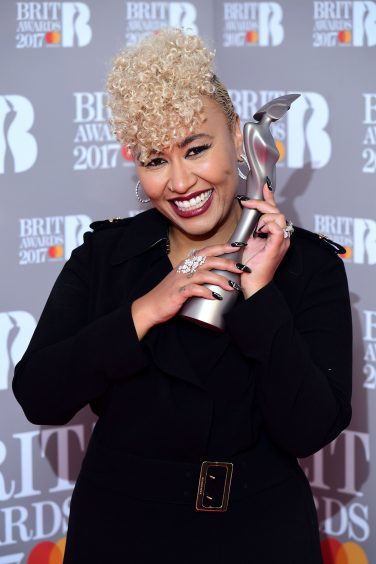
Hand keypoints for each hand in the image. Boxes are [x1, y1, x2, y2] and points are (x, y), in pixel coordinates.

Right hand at [131, 243, 241, 338]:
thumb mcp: (184, 280)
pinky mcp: (178, 293)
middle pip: (209, 260)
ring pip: (204, 274)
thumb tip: (216, 274)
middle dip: (228, 263)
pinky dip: (206, 292)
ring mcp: (181, 280)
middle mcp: (184, 269)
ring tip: (232, 286)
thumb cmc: (169, 294)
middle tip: (242, 268)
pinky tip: (215, 297)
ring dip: (220, 279)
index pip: (207, 251)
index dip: (223, 247)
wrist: (150, 307)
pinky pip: (194, 290)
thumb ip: (197, 275)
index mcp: (187, 264)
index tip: (239, 246)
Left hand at [239, 183, 290, 298]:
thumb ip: (252, 226)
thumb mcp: (248, 239)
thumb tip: (248, 211)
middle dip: (261, 203)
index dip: (270, 197)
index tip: (264, 185)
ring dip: (262, 218)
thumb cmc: (248, 265)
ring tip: (255, 230)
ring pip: (277, 216)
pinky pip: (277, 227)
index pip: (275, 210)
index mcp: (275, 234)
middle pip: (276, 210)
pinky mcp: (278, 246)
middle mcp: (282, 236)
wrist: (251, 282)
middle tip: (246, 203)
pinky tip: (259, 233)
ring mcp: (282, 241)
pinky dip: (266, 226)